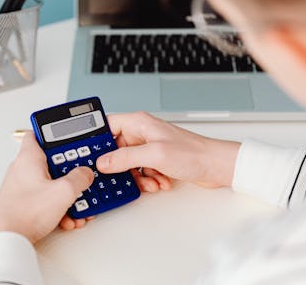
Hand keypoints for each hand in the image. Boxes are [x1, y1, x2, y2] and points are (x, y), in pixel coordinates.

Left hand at [0, 132, 93, 243]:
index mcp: (29, 158)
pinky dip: (57, 207)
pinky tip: (66, 218)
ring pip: (50, 184)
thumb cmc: (22, 214)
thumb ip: (79, 178)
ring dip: (65, 195)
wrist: (5, 240)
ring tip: (75, 205)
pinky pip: (45, 200)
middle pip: (51, 162)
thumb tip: (85, 174)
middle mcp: (22, 170)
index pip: (37, 133)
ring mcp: (21, 188)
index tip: (68, 137)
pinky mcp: (22, 204)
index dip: (53, 134)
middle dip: (68, 172)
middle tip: (79, 177)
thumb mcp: (63, 192)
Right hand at [97, 112, 239, 188]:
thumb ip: (125, 158)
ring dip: (134, 176)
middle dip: (117, 165)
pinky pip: (140, 171)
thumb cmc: (194, 153)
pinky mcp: (156, 160)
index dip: (95, 139)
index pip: (106, 125)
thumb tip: (104, 162)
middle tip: (114, 176)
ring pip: (127, 163)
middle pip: (115, 148)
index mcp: (139, 123)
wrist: (217, 166)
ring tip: (147, 180)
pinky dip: (146, 179)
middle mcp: (142, 133)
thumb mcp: (154, 155)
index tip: (88, 154)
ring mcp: (149, 147)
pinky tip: (158, 182)